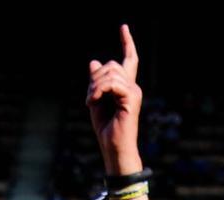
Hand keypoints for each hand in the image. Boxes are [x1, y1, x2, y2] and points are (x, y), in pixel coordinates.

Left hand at [86, 25, 142, 175]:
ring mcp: (134, 92)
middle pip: (112, 64)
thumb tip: (93, 61)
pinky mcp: (131, 98)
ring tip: (90, 101)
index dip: (127, 42)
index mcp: (126, 87)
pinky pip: (112, 83)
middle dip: (95, 77)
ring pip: (110, 72)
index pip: (129, 60)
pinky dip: (98, 90)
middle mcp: (133, 87)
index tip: (124, 27)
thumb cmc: (106, 129)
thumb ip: (96, 82)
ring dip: (95, 85)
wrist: (114, 148)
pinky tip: (92, 101)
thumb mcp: (96, 100)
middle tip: (89, 96)